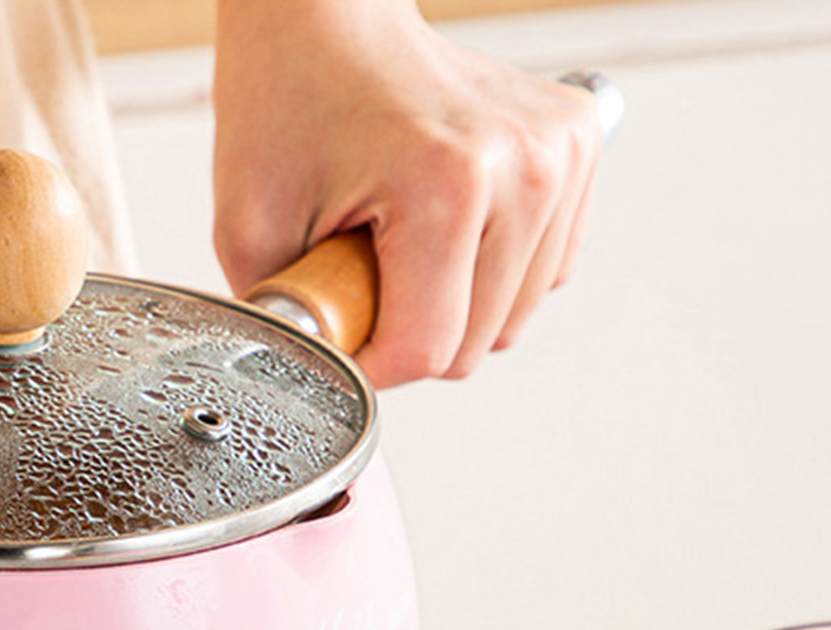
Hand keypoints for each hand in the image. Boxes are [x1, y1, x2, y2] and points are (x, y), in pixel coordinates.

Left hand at [212, 0, 604, 386]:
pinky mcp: (580, 144)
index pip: (427, 352)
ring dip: (451, 306)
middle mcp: (523, 165)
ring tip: (401, 243)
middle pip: (475, 345)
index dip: (370, 364)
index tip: (336, 328)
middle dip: (408, 332)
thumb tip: (321, 391)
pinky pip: (541, 273)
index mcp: (447, 183)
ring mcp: (562, 152)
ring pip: (512, 319)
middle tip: (360, 270)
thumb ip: (290, 327)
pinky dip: (489, 275)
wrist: (328, 12)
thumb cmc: (287, 102)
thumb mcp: (250, 231)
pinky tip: (444, 230)